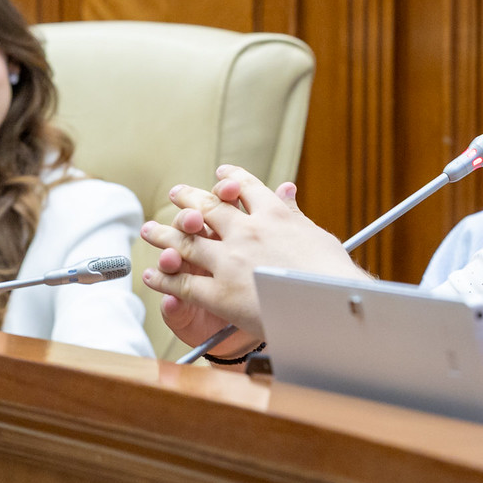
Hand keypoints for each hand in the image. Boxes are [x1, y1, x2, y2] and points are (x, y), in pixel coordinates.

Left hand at [139, 166, 359, 344]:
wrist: (328, 308)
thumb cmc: (331, 275)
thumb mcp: (316, 235)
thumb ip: (292, 214)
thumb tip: (285, 190)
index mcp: (273, 215)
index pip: (246, 187)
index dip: (230, 178)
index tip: (222, 174)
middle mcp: (246, 231)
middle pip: (208, 208)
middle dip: (189, 199)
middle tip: (176, 194)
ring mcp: (230, 261)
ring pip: (186, 242)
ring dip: (164, 234)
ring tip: (150, 230)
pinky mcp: (219, 293)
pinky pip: (183, 282)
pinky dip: (164, 278)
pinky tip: (154, 273)